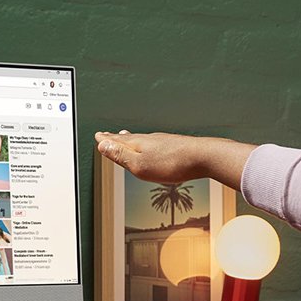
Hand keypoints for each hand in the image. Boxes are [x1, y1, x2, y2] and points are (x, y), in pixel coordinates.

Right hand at [94, 130, 255, 188]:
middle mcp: (149, 139)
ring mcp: (163, 141)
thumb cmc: (172, 164)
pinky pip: (155, 143)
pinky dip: (147, 143)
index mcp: (138, 144)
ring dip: (130, 139)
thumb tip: (102, 144)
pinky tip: (153, 146)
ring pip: (142, 139)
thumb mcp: (140, 165)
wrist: (203, 157)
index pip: (117, 141)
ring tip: (125, 136)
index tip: (98, 136)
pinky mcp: (175, 146)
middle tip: (107, 135)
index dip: (106, 140)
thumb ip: (120, 155)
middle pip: (128, 138)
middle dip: (116, 138)